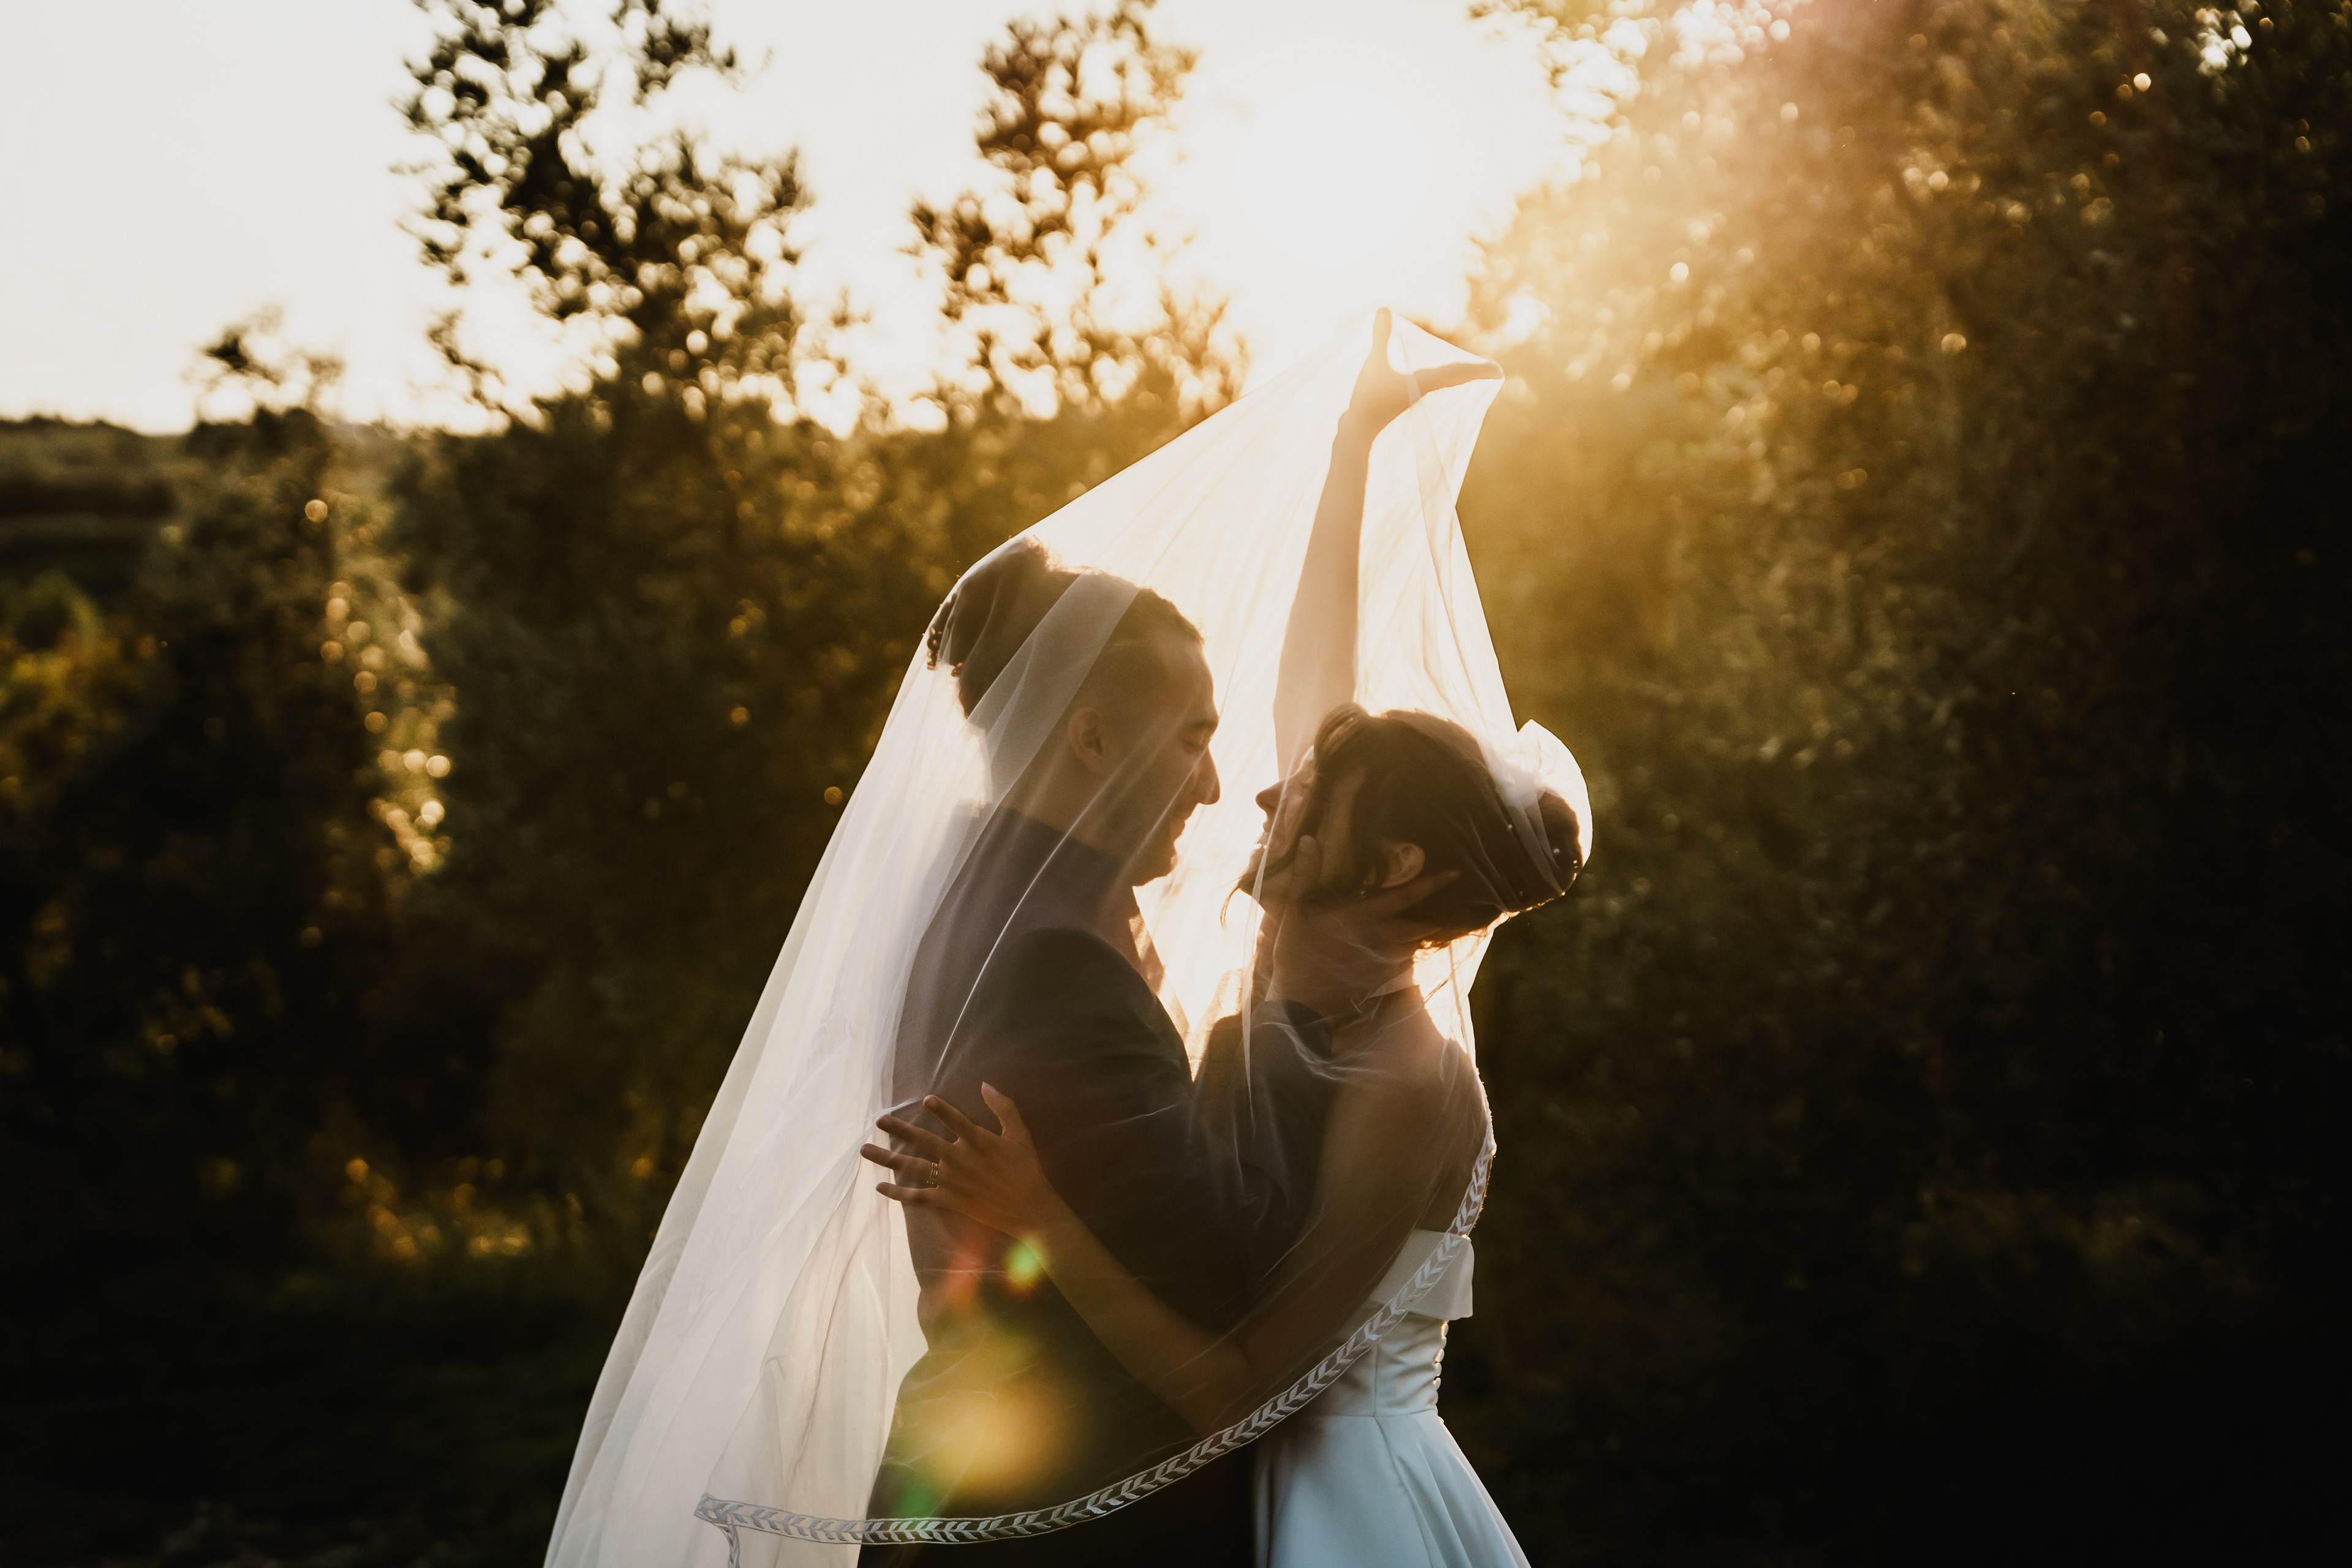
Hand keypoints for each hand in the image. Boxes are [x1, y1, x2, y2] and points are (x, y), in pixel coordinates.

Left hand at [862, 1085, 1065, 1240]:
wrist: (1029, 1210)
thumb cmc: (1026, 1169)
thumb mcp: (1020, 1135)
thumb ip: (1004, 1108)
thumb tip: (986, 1085)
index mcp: (979, 1142)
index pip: (957, 1121)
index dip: (942, 1111)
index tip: (926, 1099)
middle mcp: (961, 1160)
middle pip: (924, 1142)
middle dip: (899, 1130)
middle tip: (879, 1120)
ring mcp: (952, 1182)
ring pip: (914, 1168)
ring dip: (888, 1158)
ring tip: (865, 1150)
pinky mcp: (948, 1200)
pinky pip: (919, 1197)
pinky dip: (899, 1193)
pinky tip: (880, 1187)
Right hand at [1264, 834, 1457, 1020]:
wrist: (1299, 1004)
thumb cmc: (1296, 954)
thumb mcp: (1295, 909)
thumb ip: (1305, 873)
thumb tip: (1308, 838)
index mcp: (1362, 916)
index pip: (1405, 896)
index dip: (1432, 883)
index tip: (1455, 873)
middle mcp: (1379, 938)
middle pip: (1420, 925)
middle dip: (1433, 917)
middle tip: (1442, 909)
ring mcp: (1382, 962)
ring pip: (1414, 946)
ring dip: (1418, 937)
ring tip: (1421, 930)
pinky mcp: (1380, 981)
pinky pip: (1403, 966)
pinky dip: (1405, 958)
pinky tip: (1395, 955)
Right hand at [1340, 307, 1502, 440]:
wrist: (1358, 433)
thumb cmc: (1371, 399)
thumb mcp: (1376, 363)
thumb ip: (1381, 337)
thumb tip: (1384, 309)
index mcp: (1427, 382)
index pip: (1460, 372)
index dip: (1480, 370)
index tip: (1500, 371)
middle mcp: (1425, 391)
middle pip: (1456, 381)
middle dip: (1473, 374)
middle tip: (1492, 372)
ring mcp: (1414, 400)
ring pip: (1443, 388)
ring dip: (1456, 380)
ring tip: (1467, 376)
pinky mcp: (1402, 405)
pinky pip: (1427, 391)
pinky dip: (1436, 384)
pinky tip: (1428, 383)